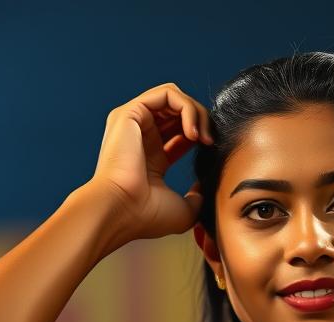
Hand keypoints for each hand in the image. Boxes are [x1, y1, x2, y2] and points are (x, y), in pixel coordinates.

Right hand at [87, 83, 211, 240]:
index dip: (201, 136)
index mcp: (151, 158)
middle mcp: (140, 136)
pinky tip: (193, 133)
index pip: (180, 134)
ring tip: (204, 138)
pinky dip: (187, 108)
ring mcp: (133, 121)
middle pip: (178, 112)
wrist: (122, 210)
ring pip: (175, 98)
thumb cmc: (146, 216)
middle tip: (211, 143)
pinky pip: (168, 94)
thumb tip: (204, 186)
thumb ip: (196, 197)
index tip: (211, 152)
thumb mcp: (184, 210)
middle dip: (202, 122)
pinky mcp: (131, 111)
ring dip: (197, 113)